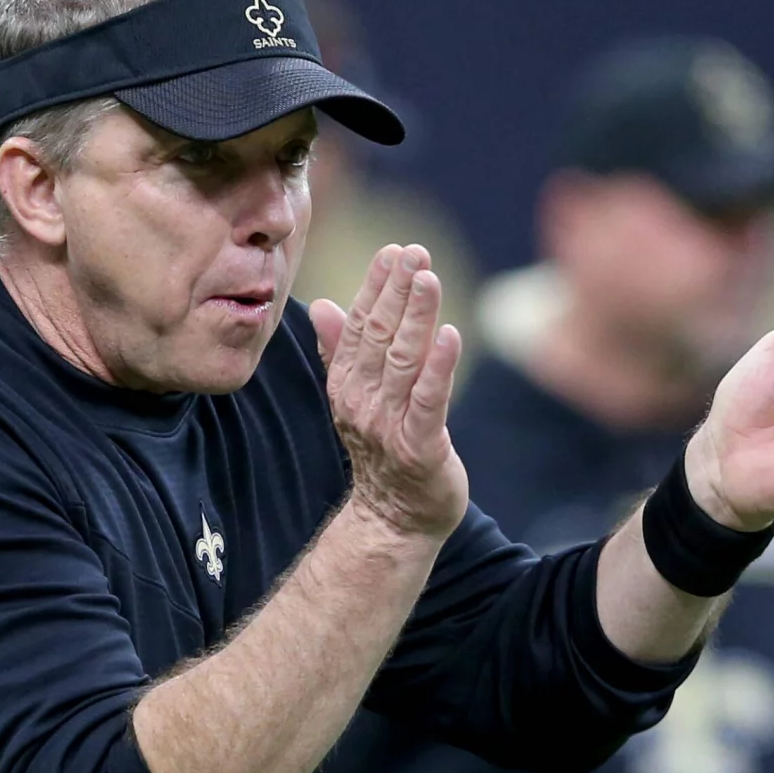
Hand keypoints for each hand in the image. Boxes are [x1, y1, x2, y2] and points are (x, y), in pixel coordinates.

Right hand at [309, 245, 468, 539]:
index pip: (358, 327)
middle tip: (414, 253)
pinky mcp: (420, 447)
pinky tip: (451, 334)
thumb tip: (322, 303)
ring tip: (429, 279)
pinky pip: (428, 401)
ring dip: (416, 317)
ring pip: (402, 361)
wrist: (394, 520)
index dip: (375, 287)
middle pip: (378, 337)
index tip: (393, 252)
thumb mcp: (357, 397)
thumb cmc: (383, 452)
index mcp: (346, 385)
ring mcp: (389, 425)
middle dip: (397, 292)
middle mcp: (362, 402)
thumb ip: (340, 350)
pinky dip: (439, 366)